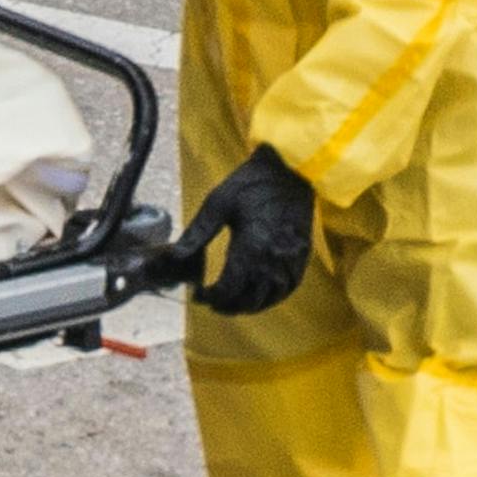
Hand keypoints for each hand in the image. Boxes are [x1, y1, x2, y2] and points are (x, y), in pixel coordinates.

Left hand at [179, 145, 317, 315]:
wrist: (292, 169)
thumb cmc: (253, 183)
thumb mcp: (218, 203)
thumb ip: (197, 232)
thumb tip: (174, 255)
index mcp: (251, 247)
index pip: (228, 289)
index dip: (210, 297)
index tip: (198, 294)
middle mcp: (273, 260)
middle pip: (248, 300)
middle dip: (227, 306)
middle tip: (211, 302)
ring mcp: (290, 259)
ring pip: (269, 299)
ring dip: (249, 306)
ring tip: (231, 303)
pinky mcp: (302, 255)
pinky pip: (289, 288)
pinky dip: (272, 298)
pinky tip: (259, 296)